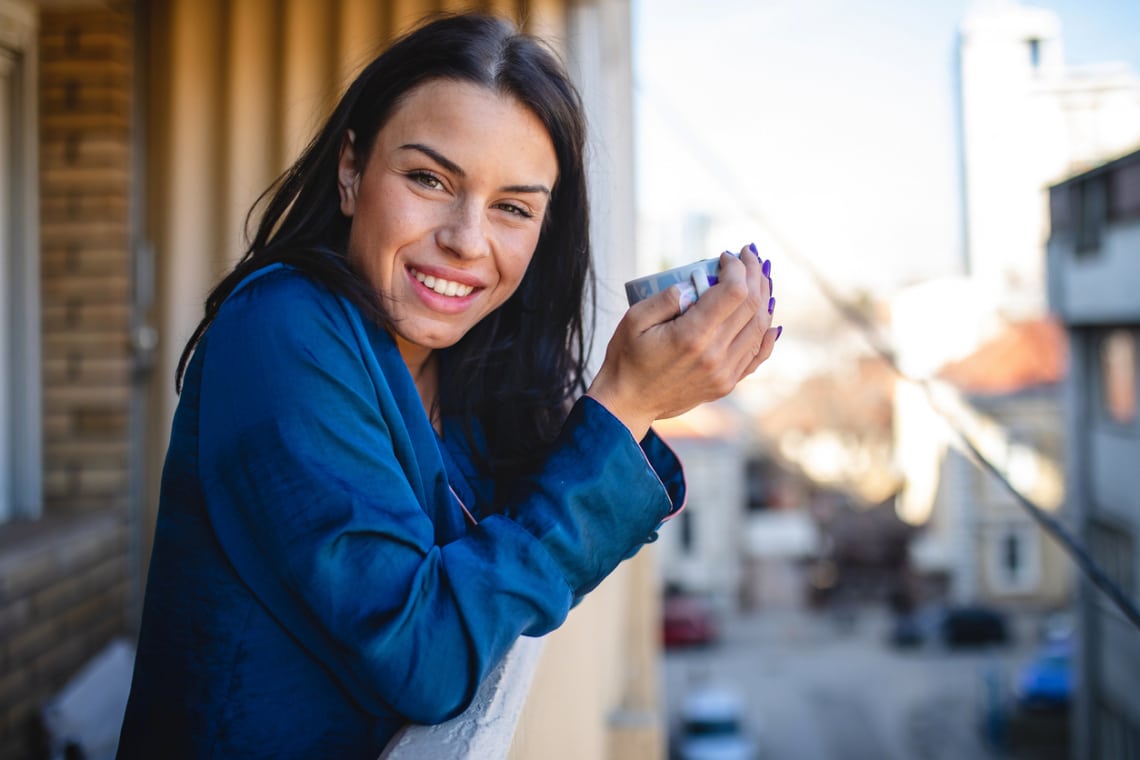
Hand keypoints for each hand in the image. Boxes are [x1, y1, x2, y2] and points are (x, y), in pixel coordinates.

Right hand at [587, 244, 779, 439]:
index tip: (728, 255)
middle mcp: (715, 355)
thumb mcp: (633, 320)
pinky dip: (767, 332)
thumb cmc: (626, 358)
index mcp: (692, 336)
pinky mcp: (726, 384)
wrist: (629, 403)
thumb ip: (665, 298)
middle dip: (754, 274)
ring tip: (758, 278)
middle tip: (749, 257)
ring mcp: (724, 372)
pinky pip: (757, 355)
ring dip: (764, 297)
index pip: (734, 292)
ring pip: (760, 327)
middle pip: (752, 306)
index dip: (737, 267)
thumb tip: (692, 282)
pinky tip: (768, 314)